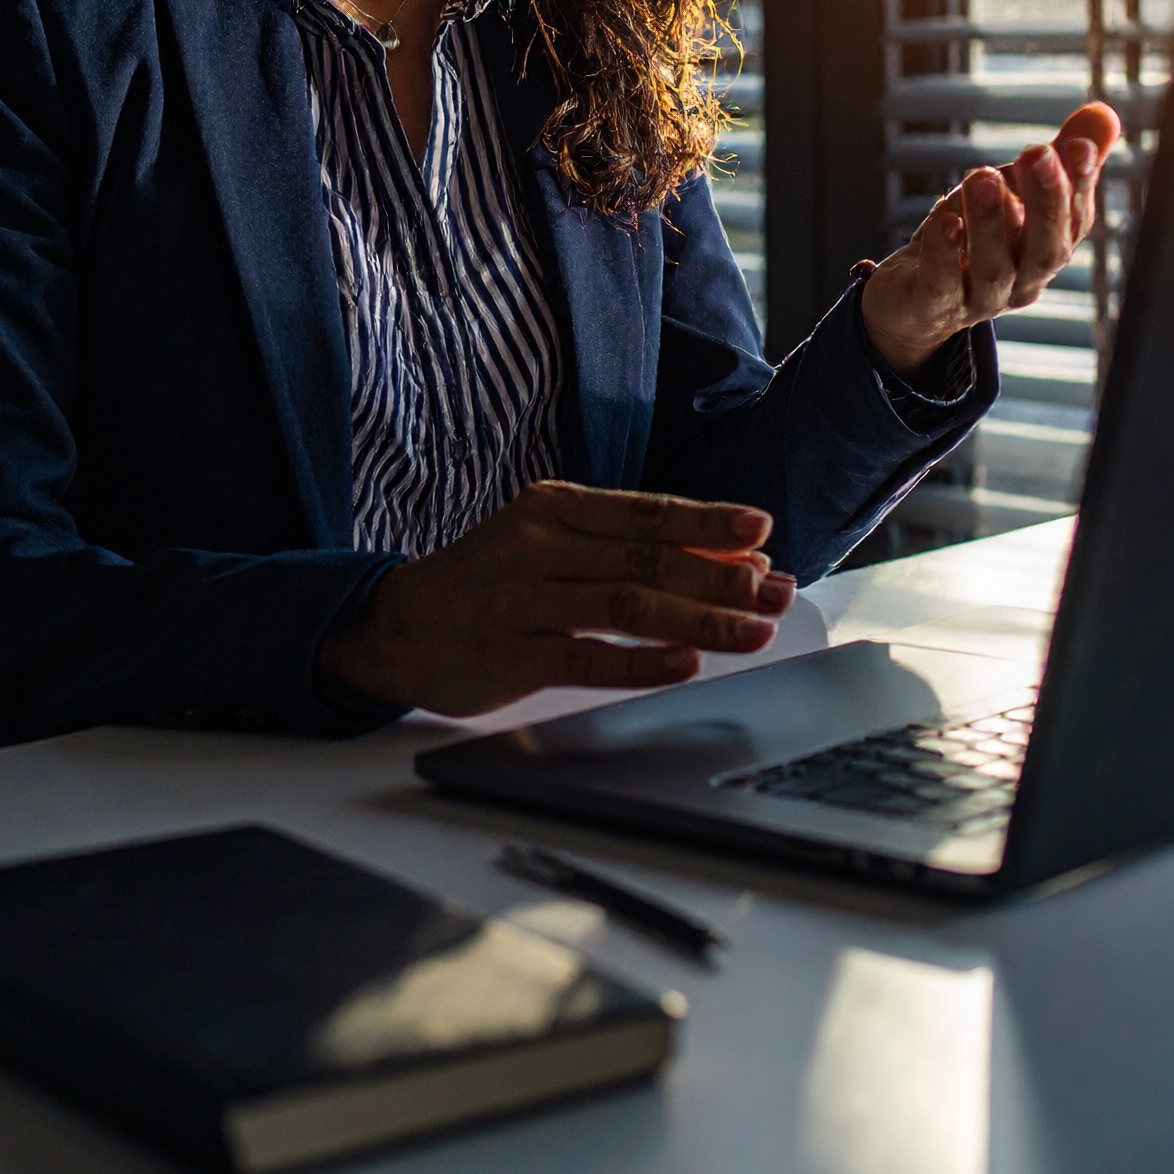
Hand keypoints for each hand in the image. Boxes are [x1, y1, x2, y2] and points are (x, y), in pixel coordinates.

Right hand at [319, 480, 794, 715]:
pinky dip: (643, 662)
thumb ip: (624, 548)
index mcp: (553, 509)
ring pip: (628, 607)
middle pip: (647, 560)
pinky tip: (687, 664)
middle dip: (721, 577)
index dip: (707, 522)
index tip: (761, 529)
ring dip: (700, 619)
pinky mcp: (513, 655)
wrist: (397, 624)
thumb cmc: (489, 581)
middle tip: (775, 591)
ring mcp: (525, 601)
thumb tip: (725, 558)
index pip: (644, 512)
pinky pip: (590, 659)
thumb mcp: (546, 541)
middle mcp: (539, 546)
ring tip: (752, 631)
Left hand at [860, 102, 1121, 374]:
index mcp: (1046, 251)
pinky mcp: (933, 306)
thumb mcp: (1014, 194)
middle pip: (1046, 250)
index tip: (1075, 145)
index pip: (1074, 222)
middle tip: (1037, 153)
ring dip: (990, 221)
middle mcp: (1021, 281)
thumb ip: (1058, 158)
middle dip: (1046, 201)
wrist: (913, 301)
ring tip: (982, 175)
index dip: (1078, 185)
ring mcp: (979, 299)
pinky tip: (945, 219)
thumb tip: (1104, 112)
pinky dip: (944, 253)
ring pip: (993, 267)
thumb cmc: (973, 239)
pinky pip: (942, 284)